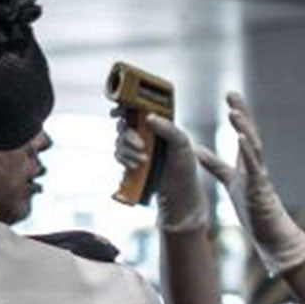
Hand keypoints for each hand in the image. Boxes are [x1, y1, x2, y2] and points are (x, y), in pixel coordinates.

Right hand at [113, 112, 205, 232]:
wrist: (179, 196)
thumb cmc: (185, 169)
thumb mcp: (182, 144)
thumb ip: (168, 128)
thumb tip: (149, 117)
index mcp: (161, 124)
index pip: (139, 108)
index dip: (125, 106)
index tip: (118, 112)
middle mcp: (147, 133)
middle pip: (125, 124)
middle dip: (128, 136)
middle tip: (140, 146)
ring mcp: (139, 147)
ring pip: (120, 141)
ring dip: (127, 151)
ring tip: (142, 161)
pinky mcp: (132, 160)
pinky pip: (119, 155)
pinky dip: (124, 160)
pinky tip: (134, 167)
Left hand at [198, 92, 304, 275]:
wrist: (269, 233)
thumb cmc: (252, 207)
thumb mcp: (230, 181)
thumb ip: (215, 165)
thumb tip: (196, 150)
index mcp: (247, 161)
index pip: (243, 131)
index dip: (238, 112)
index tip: (230, 94)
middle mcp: (255, 164)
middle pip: (250, 133)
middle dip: (242, 112)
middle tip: (232, 93)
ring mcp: (259, 175)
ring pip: (253, 147)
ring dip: (244, 129)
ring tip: (234, 112)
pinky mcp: (260, 189)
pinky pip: (255, 168)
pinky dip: (249, 152)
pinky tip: (243, 139)